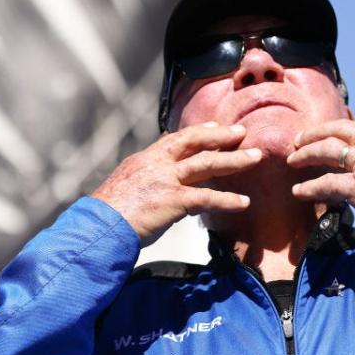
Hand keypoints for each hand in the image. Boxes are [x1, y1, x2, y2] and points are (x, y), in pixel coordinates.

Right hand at [91, 123, 261, 246]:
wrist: (99, 226)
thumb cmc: (107, 215)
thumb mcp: (123, 190)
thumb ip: (142, 186)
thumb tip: (153, 195)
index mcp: (142, 160)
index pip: (173, 139)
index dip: (196, 133)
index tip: (213, 127)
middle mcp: (155, 164)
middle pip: (193, 142)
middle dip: (220, 136)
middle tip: (241, 132)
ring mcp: (165, 180)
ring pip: (206, 164)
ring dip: (234, 160)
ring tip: (255, 158)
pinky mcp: (173, 199)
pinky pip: (207, 197)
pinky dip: (227, 200)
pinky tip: (243, 202)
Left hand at [288, 118, 354, 235]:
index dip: (341, 127)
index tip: (330, 132)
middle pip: (338, 130)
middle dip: (315, 134)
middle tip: (299, 141)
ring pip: (326, 150)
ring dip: (306, 154)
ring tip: (293, 161)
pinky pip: (325, 184)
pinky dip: (308, 188)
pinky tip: (298, 191)